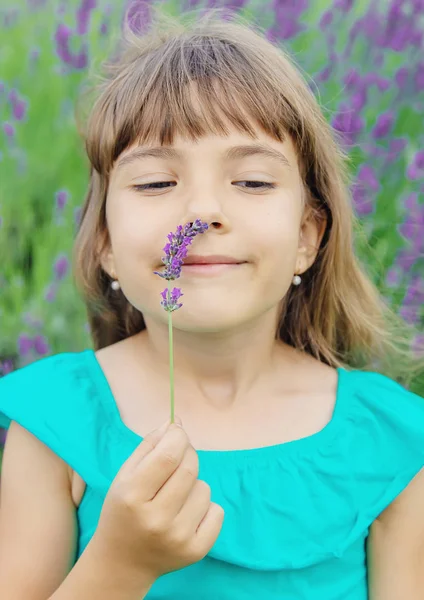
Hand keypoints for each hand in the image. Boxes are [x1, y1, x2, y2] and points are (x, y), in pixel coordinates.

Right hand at [91, 417, 224, 580]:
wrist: (121, 563)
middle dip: (188, 455)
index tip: (177, 434)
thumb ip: (150, 445)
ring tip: (175, 497)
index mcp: (132, 496)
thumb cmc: (123, 510)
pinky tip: (186, 515)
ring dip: (194, 485)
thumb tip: (176, 422)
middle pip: (190, 468)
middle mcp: (156, 519)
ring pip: (205, 488)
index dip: (178, 437)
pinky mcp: (196, 551)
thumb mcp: (125, 475)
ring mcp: (178, 538)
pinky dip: (206, 507)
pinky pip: (217, 511)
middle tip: (177, 461)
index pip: (168, 455)